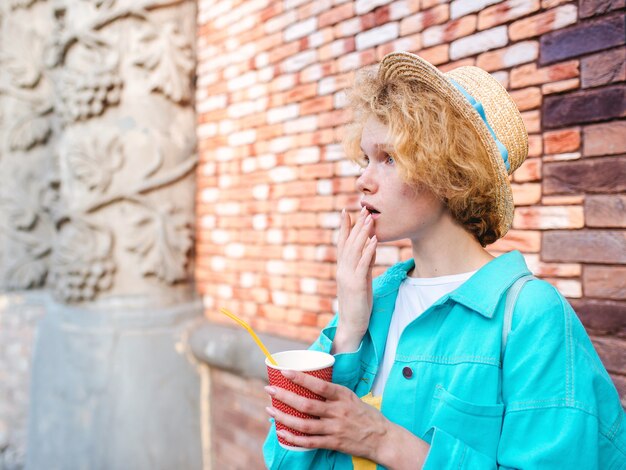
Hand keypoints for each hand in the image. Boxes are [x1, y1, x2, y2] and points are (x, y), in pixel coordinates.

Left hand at [265, 371, 429, 468]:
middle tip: (270, 390)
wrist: (382, 438)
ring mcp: (335, 428)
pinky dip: (294, 439)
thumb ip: (333, 392)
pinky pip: (309, 442)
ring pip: (304, 425)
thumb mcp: (352, 397)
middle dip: (285, 397)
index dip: (301, 378)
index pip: (319, 385)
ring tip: (270, 410)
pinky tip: (282, 433)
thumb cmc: (365, 414)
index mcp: (343, 396)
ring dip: (284, 418)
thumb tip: (311, 382)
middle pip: (307, 404)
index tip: (285, 371)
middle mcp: (338, 412)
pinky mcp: (333, 443)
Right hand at [334, 206, 376, 351]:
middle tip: (363, 209)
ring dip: (362, 234)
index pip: (342, 243)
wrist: (352, 325)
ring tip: (369, 219)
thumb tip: (371, 247)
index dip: (344, 227)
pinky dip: (368, 252)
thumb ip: (365, 264)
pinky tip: (374, 241)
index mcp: (343, 269)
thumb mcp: (362, 280)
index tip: (346, 211)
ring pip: (355, 250)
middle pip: (349, 243)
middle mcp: (342, 270)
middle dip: (356, 225)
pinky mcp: (356, 286)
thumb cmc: (357, 304)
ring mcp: (348, 277)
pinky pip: (363, 265)